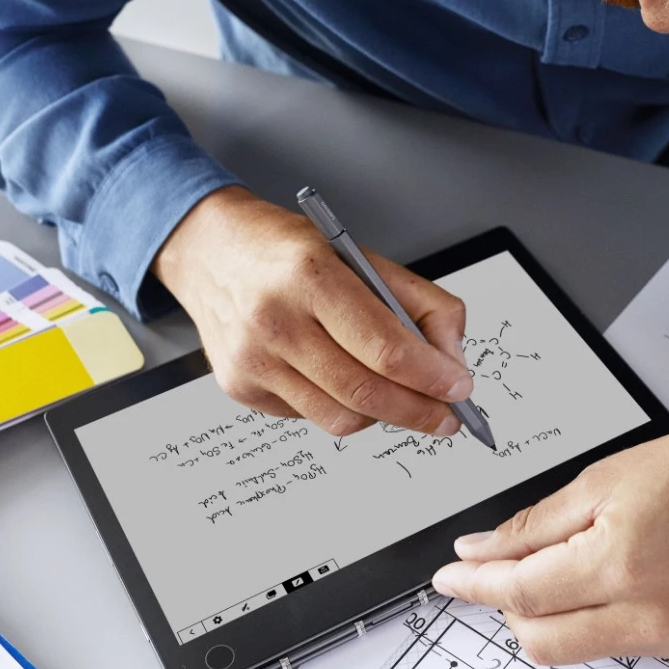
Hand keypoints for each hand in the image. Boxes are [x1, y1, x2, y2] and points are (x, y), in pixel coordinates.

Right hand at [155, 186, 473, 436]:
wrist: (208, 250)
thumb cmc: (286, 251)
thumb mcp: (359, 254)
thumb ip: (418, 303)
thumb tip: (451, 359)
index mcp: (311, 276)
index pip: (386, 347)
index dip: (432, 376)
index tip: (460, 388)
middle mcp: (275, 320)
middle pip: (366, 392)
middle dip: (420, 412)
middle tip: (447, 418)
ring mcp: (252, 360)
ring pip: (341, 417)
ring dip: (383, 416)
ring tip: (401, 399)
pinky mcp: (240, 388)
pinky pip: (310, 416)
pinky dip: (340, 406)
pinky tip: (340, 378)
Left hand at [432, 404, 668, 664]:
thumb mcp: (601, 480)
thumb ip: (533, 526)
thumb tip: (478, 552)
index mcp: (622, 561)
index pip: (521, 593)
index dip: (475, 586)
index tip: (449, 579)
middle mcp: (653, 612)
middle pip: (542, 641)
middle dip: (509, 608)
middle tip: (500, 573)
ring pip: (581, 649)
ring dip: (556, 615)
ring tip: (571, 565)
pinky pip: (626, 647)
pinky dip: (605, 619)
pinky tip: (621, 579)